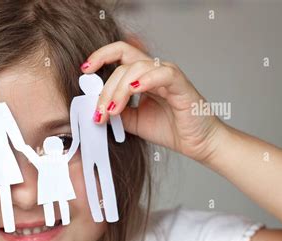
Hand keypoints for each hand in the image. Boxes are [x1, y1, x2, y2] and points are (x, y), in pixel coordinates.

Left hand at [82, 41, 223, 162]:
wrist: (197, 144)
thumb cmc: (170, 129)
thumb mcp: (132, 121)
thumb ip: (116, 111)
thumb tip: (95, 108)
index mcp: (143, 76)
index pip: (120, 55)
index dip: (101, 56)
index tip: (84, 70)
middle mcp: (155, 72)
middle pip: (122, 65)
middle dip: (105, 89)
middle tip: (99, 111)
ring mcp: (168, 76)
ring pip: (137, 68)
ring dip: (119, 90)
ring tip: (113, 111)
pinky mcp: (181, 86)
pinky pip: (164, 74)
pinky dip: (146, 79)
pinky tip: (134, 89)